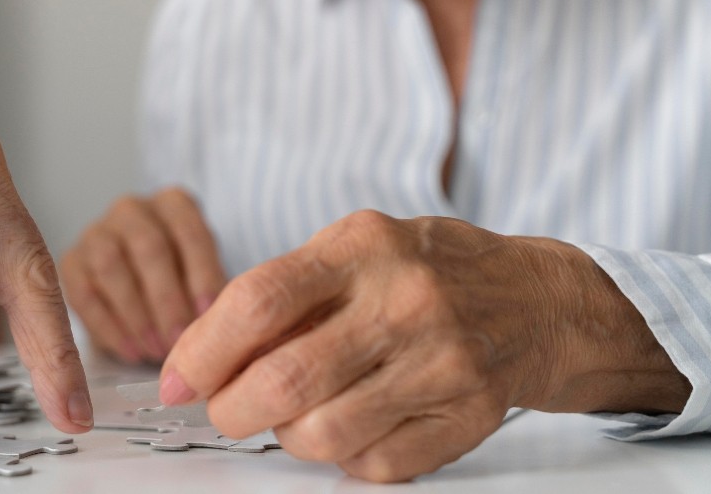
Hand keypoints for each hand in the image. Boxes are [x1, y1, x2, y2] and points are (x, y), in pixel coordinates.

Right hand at [61, 187, 227, 362]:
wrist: (139, 286)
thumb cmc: (182, 281)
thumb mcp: (203, 277)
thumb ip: (210, 292)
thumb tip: (215, 324)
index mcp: (173, 203)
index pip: (189, 231)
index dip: (201, 275)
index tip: (209, 316)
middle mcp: (131, 209)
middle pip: (148, 246)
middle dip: (166, 299)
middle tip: (179, 341)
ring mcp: (97, 232)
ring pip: (111, 265)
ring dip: (136, 314)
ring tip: (156, 350)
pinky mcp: (71, 262)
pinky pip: (84, 292)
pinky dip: (109, 327)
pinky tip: (131, 351)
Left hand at [157, 211, 689, 481]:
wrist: (537, 299)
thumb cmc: (422, 269)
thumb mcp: (353, 249)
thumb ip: (282, 293)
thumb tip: (197, 357)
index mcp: (363, 245)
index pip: (259, 300)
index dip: (201, 350)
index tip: (173, 382)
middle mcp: (406, 301)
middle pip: (286, 380)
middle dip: (230, 409)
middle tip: (222, 410)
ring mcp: (444, 362)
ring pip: (324, 435)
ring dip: (284, 437)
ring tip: (290, 416)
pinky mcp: (469, 417)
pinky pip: (373, 465)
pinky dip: (341, 457)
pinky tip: (347, 425)